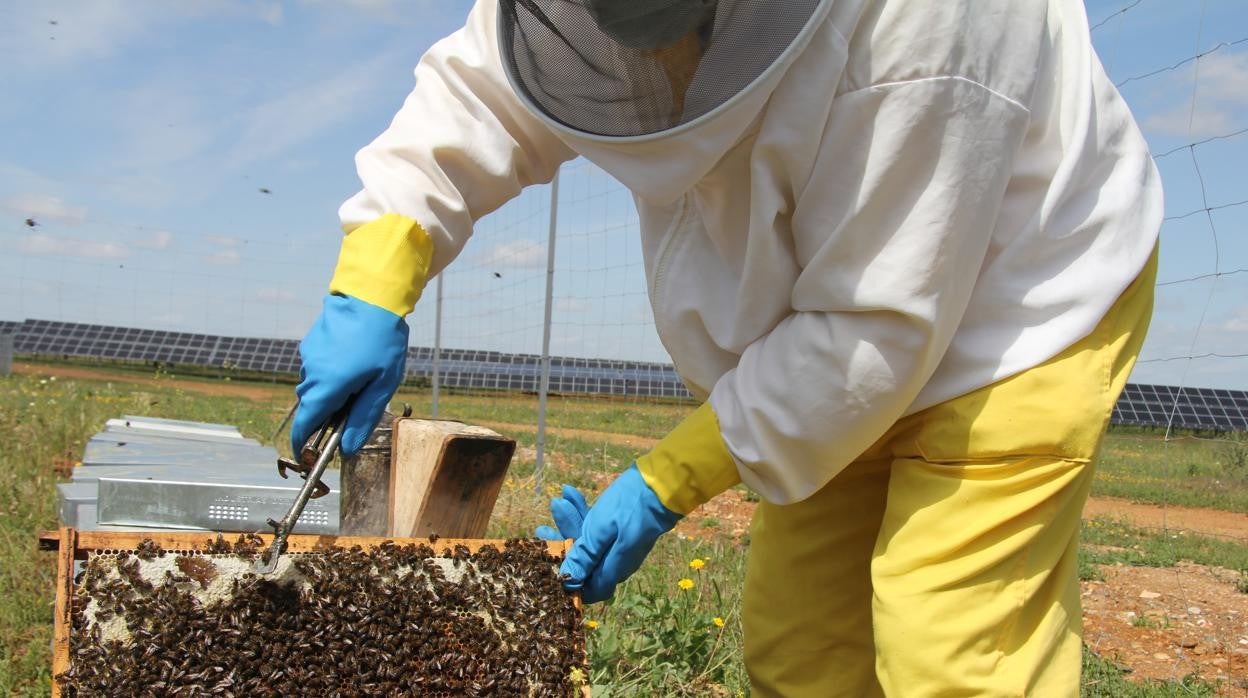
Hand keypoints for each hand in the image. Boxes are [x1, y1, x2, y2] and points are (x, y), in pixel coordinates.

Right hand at [292, 294, 407, 456]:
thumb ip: (362, 419)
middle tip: (357, 404)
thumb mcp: (381, 385)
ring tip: (362, 375)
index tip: (306, 454)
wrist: (371, 295)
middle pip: (312, 405)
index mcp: (326, 388)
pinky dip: (331, 370)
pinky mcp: (311, 342)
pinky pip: (318, 366)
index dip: (303, 443)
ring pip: (316, 384)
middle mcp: (311, 373)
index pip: (305, 425)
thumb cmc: (382, 341)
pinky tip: (354, 357)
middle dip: (328, 413)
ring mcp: (309, 355)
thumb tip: (346, 448)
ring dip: (332, 389)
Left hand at [535, 465, 680, 602]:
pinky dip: (584, 513)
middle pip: (584, 562)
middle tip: (541, 528)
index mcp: (613, 569)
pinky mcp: (622, 528)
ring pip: (589, 540)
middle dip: (561, 543)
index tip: (547, 564)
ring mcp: (620, 545)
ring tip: (557, 500)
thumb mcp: (600, 531)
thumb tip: (567, 582)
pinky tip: (570, 493)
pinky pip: (599, 527)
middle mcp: (617, 562)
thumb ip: (583, 557)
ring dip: (571, 522)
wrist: (663, 482)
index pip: (587, 590)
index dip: (567, 582)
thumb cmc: (629, 508)